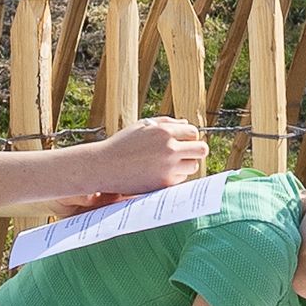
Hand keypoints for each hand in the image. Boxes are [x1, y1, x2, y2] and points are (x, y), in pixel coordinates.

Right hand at [86, 117, 207, 196]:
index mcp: (164, 131)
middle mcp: (169, 148)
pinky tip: (159, 172)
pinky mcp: (164, 183)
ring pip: (193, 166)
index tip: (183, 141)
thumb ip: (166, 123)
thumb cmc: (122, 144)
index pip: (193, 132)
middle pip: (202, 150)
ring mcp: (168, 167)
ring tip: (169, 163)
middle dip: (196, 151)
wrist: (103, 166)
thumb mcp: (141, 126)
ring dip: (185, 164)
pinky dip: (174, 176)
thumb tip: (186, 124)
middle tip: (186, 153)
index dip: (189, 137)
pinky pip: (181, 179)